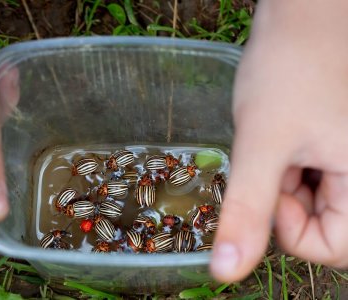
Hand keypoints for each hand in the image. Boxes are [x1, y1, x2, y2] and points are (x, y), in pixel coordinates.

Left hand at [210, 0, 347, 281]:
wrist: (302, 12)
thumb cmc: (288, 67)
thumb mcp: (261, 143)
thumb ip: (248, 210)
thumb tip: (225, 272)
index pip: (335, 249)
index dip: (291, 230)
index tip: (270, 187)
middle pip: (324, 224)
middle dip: (286, 200)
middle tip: (272, 159)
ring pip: (314, 199)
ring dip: (285, 181)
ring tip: (277, 141)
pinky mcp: (336, 144)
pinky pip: (312, 175)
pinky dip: (289, 165)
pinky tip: (282, 135)